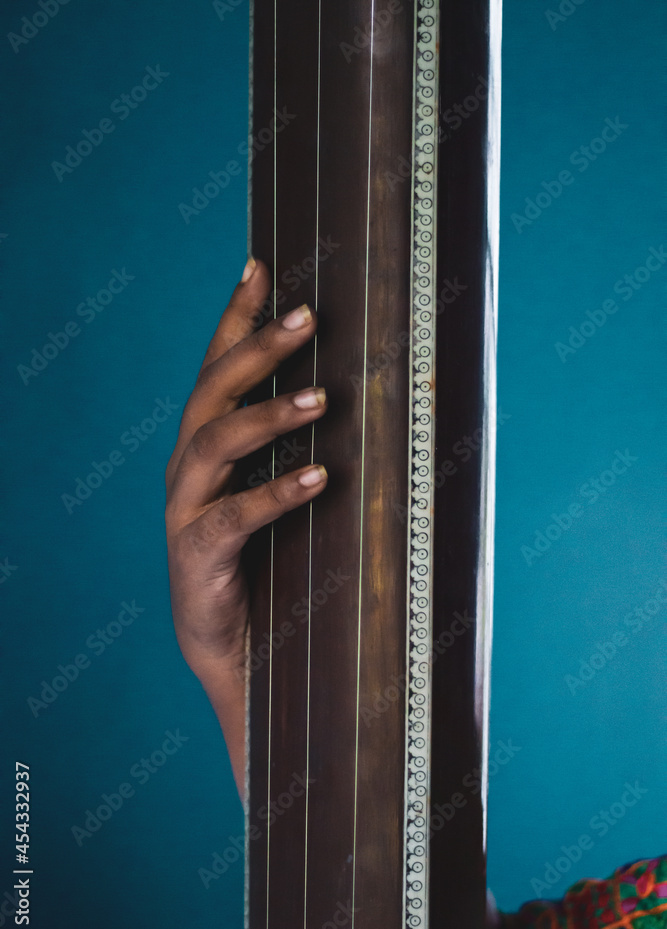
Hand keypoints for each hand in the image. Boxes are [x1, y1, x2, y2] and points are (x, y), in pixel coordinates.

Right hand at [165, 258, 327, 793]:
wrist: (238, 649)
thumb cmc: (269, 562)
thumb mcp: (281, 493)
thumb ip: (302, 449)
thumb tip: (368, 397)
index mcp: (206, 445)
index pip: (215, 367)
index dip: (234, 317)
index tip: (260, 266)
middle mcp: (187, 467)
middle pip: (210, 391)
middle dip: (256, 349)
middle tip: (306, 318)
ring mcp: (185, 509)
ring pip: (213, 442)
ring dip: (267, 415)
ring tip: (320, 397)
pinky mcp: (197, 555)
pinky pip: (233, 516)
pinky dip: (275, 494)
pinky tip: (319, 477)